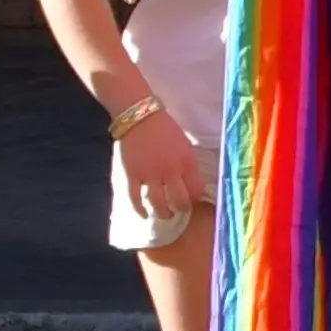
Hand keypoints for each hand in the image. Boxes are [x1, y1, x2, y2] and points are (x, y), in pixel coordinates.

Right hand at [117, 106, 202, 227]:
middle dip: (181, 208)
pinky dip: (140, 210)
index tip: (193, 199)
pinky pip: (136, 198)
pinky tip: (145, 215)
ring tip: (166, 214)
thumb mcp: (185, 144)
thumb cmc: (165, 128)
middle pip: (180, 201)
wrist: (140, 116)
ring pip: (159, 204)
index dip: (196, 198)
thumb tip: (192, 183)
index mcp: (186, 161)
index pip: (196, 189)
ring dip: (164, 213)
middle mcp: (170, 170)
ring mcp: (150, 174)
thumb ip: (188, 164)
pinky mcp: (133, 175)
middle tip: (180, 209)